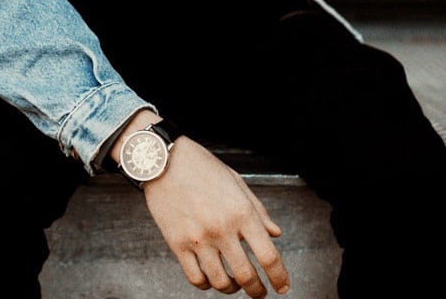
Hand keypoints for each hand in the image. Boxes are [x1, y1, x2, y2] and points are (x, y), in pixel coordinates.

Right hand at [142, 137, 290, 295]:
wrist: (162, 160)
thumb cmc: (201, 167)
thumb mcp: (236, 182)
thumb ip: (258, 210)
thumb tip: (275, 233)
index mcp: (241, 212)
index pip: (268, 256)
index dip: (279, 277)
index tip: (282, 286)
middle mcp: (222, 228)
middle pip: (246, 276)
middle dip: (257, 291)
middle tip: (259, 293)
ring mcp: (198, 238)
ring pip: (220, 282)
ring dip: (232, 289)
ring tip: (234, 285)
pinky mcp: (177, 244)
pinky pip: (195, 277)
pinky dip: (206, 285)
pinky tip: (210, 279)